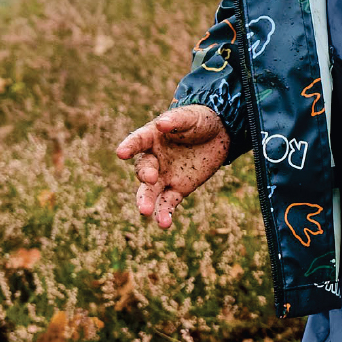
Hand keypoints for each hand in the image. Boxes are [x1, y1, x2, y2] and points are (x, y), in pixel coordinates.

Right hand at [115, 104, 229, 228]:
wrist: (219, 134)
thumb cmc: (200, 121)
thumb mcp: (192, 117)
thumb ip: (176, 120)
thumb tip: (161, 123)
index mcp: (152, 137)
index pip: (138, 141)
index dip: (130, 146)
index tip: (121, 153)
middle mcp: (154, 158)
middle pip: (143, 169)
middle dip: (145, 175)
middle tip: (150, 179)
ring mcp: (164, 175)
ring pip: (150, 191)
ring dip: (147, 201)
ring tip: (145, 212)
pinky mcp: (178, 189)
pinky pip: (168, 203)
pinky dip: (165, 214)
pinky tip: (164, 224)